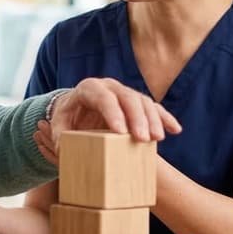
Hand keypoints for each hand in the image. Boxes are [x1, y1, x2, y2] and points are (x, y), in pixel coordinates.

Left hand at [47, 78, 180, 147]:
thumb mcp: (59, 122)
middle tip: (142, 138)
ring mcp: (125, 92)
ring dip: (153, 119)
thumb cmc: (67, 116)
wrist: (77, 107)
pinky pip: (154, 106)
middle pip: (128, 98)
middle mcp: (110, 86)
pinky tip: (175, 129)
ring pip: (143, 101)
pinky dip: (165, 117)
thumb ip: (57, 133)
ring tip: (157, 138)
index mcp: (89, 88)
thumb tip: (61, 147)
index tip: (120, 132)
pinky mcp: (136, 101)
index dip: (113, 113)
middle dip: (137, 118)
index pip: (103, 98)